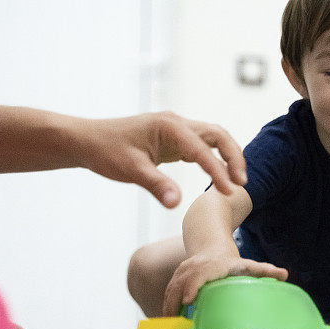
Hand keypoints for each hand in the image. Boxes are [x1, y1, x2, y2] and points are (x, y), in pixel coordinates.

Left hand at [79, 112, 246, 207]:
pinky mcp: (173, 140)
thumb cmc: (106, 151)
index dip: (218, 171)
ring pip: (212, 139)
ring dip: (227, 157)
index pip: (203, 149)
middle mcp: (177, 123)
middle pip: (218, 135)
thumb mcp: (131, 170)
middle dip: (234, 157)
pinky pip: (201, 146)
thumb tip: (177, 204)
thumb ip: (156, 186)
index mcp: (169, 126)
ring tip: (236, 182)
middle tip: (242, 184)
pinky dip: (214, 159)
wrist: (88, 141)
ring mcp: (176, 130)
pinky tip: (219, 176)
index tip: (229, 192)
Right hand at [162, 251, 287, 315]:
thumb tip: (285, 274)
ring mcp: (182, 272)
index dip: (192, 286)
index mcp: (211, 266)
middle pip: (180, 285)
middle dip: (175, 304)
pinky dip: (166, 309)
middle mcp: (194, 268)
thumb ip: (265, 270)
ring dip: (168, 310)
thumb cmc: (232, 261)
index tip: (188, 300)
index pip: (199, 275)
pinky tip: (169, 325)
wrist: (210, 245)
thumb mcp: (247, 264)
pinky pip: (168, 294)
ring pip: (171, 290)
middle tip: (175, 326)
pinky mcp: (175, 278)